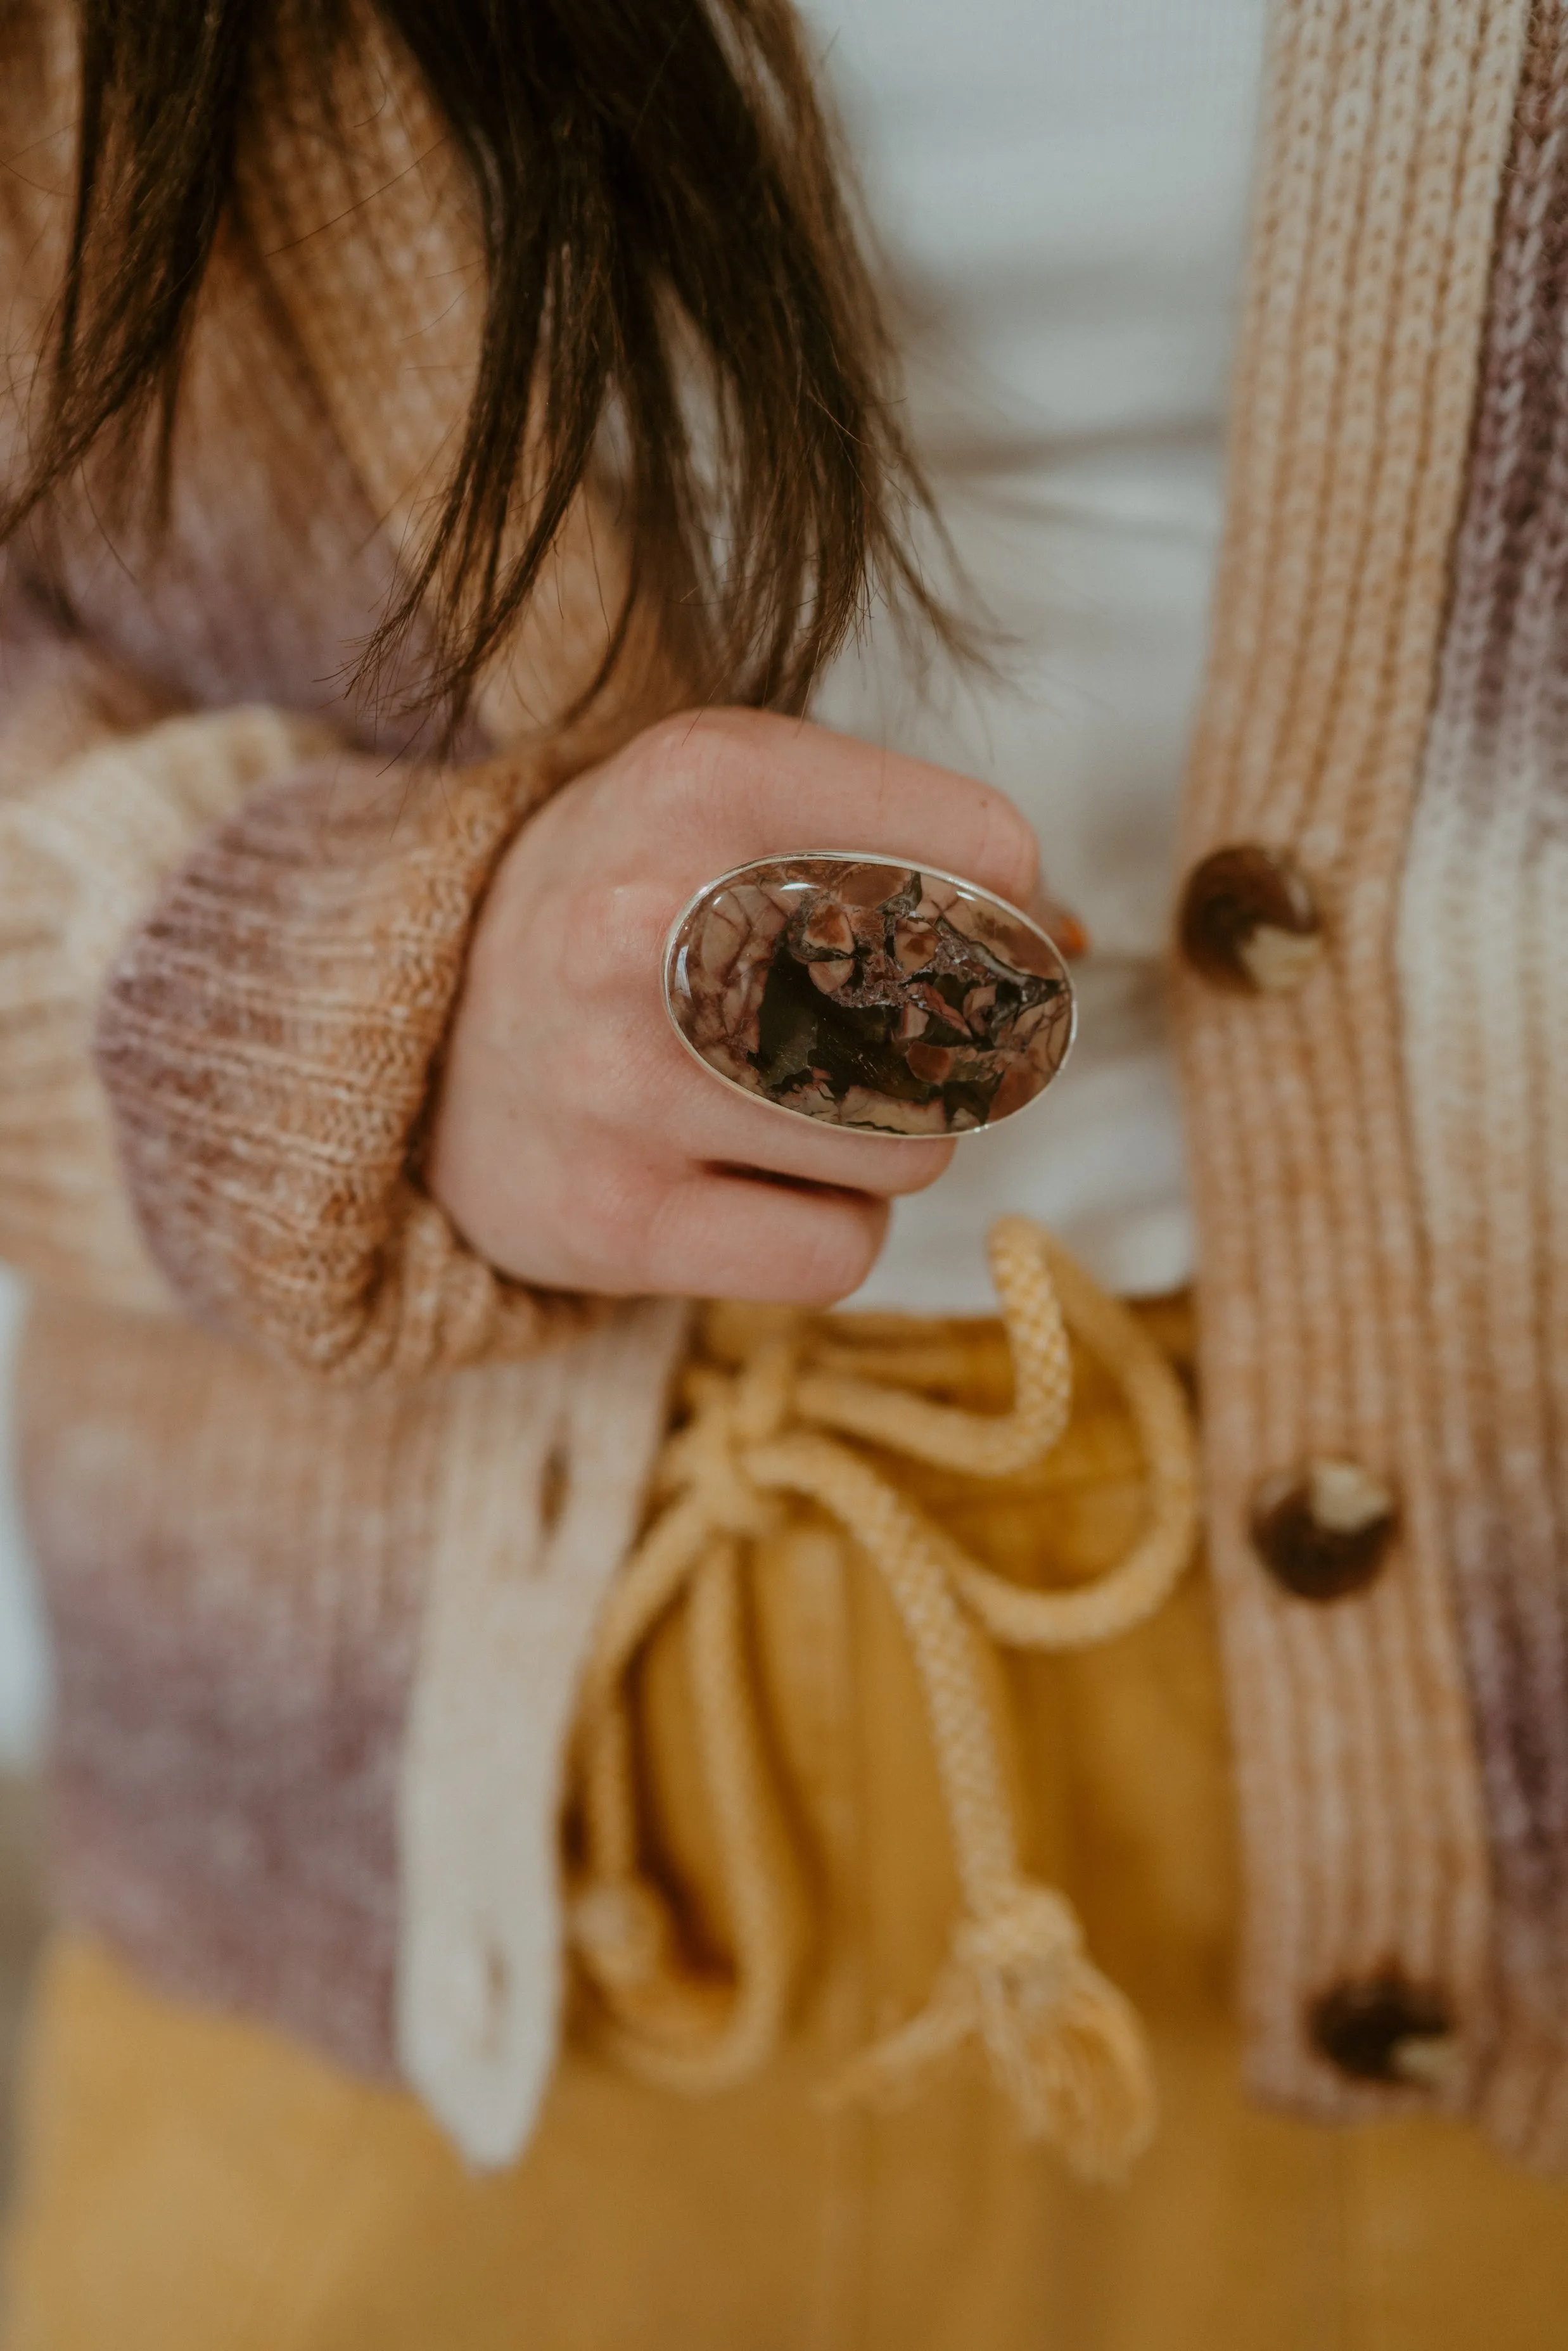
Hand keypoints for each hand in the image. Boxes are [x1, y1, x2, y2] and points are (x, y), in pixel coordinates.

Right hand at [427, 707, 1042, 1304]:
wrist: (408, 1043)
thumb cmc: (616, 914)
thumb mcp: (727, 809)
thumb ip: (902, 842)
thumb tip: (1065, 941)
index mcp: (699, 778)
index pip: (985, 847)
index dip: (1010, 914)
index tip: (959, 939)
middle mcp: (652, 920)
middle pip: (962, 1011)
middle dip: (957, 1042)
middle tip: (885, 1042)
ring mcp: (625, 1080)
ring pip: (917, 1146)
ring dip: (890, 1144)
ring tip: (789, 1110)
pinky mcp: (615, 1221)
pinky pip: (841, 1250)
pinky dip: (829, 1229)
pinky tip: (754, 1185)